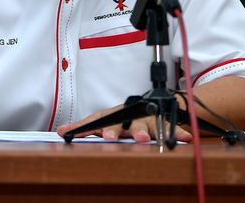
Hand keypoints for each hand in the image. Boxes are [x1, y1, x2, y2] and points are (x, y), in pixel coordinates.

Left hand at [56, 104, 192, 142]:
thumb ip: (85, 127)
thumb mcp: (105, 121)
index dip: (84, 127)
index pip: (95, 120)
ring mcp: (146, 119)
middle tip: (108, 138)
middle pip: (119, 123)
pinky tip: (184, 139)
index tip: (72, 133)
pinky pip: (170, 129)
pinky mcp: (163, 123)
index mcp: (113, 116)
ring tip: (143, 139)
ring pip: (144, 125)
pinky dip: (178, 134)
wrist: (156, 106)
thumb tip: (60, 131)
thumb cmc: (126, 118)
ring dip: (143, 132)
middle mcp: (129, 116)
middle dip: (114, 131)